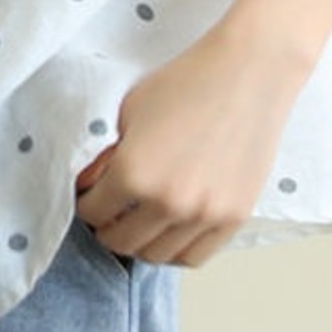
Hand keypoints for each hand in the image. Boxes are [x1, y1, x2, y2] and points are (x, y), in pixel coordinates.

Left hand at [74, 22, 310, 266]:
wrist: (246, 74)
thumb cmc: (185, 83)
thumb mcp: (128, 112)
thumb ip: (104, 156)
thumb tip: (89, 185)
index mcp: (133, 173)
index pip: (93, 214)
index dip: (85, 204)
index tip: (89, 196)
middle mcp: (167, 203)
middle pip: (121, 242)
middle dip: (107, 227)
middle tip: (109, 211)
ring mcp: (204, 215)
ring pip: (157, 256)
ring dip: (140, 241)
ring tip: (138, 219)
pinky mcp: (234, 218)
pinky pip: (195, 257)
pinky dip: (176, 248)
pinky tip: (169, 228)